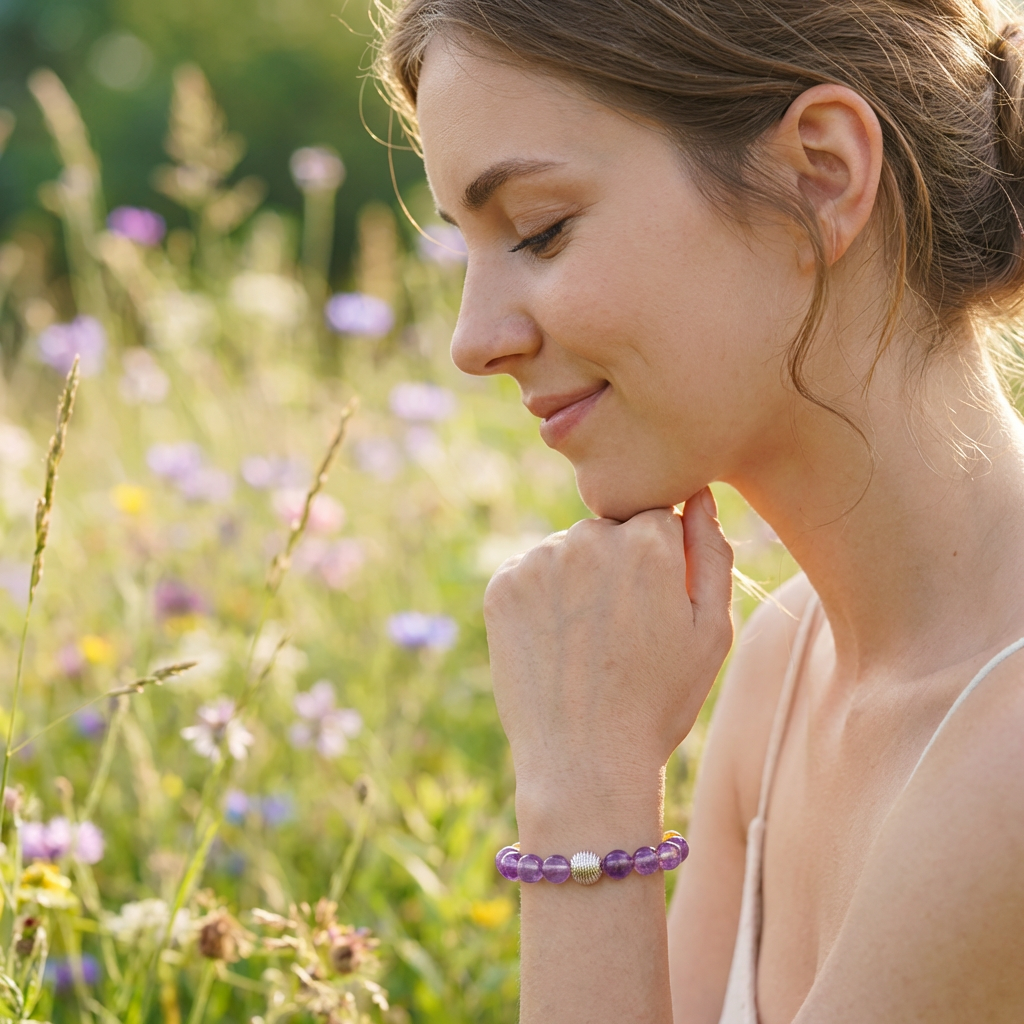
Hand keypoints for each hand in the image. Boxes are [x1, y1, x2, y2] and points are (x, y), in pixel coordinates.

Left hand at [484, 489, 733, 820]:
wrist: (585, 762)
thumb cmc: (659, 700)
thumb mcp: (711, 631)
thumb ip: (712, 552)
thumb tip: (697, 496)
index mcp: (649, 542)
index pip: (656, 519)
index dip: (660, 563)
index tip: (653, 607)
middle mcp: (589, 538)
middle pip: (608, 531)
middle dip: (616, 565)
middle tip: (619, 633)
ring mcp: (539, 561)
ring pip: (567, 552)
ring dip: (576, 580)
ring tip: (586, 644)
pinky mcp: (502, 586)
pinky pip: (528, 573)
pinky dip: (540, 599)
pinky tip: (555, 644)